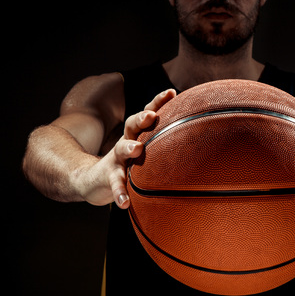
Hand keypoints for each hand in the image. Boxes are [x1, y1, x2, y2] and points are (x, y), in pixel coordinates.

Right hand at [78, 89, 175, 208]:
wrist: (93, 180)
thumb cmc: (129, 164)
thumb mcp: (145, 152)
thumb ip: (165, 146)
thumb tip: (201, 145)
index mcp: (139, 135)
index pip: (148, 113)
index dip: (159, 102)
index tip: (172, 92)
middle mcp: (127, 142)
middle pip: (132, 125)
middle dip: (141, 118)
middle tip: (151, 116)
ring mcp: (116, 159)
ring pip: (121, 150)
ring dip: (128, 147)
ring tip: (137, 149)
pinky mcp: (108, 177)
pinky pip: (114, 184)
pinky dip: (119, 192)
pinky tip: (124, 203)